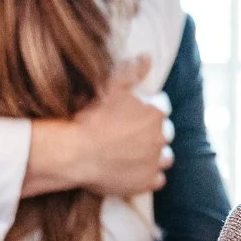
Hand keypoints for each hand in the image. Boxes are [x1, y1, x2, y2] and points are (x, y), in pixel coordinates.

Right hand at [30, 59, 173, 197]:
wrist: (76, 152)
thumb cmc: (91, 117)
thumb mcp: (111, 87)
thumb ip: (133, 71)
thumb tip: (149, 57)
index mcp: (155, 114)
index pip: (161, 108)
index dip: (147, 109)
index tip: (132, 113)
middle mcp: (160, 138)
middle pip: (164, 133)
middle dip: (152, 132)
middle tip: (131, 134)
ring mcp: (154, 162)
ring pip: (164, 157)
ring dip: (154, 154)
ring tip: (136, 153)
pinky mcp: (146, 182)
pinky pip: (157, 179)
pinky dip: (149, 175)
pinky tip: (135, 171)